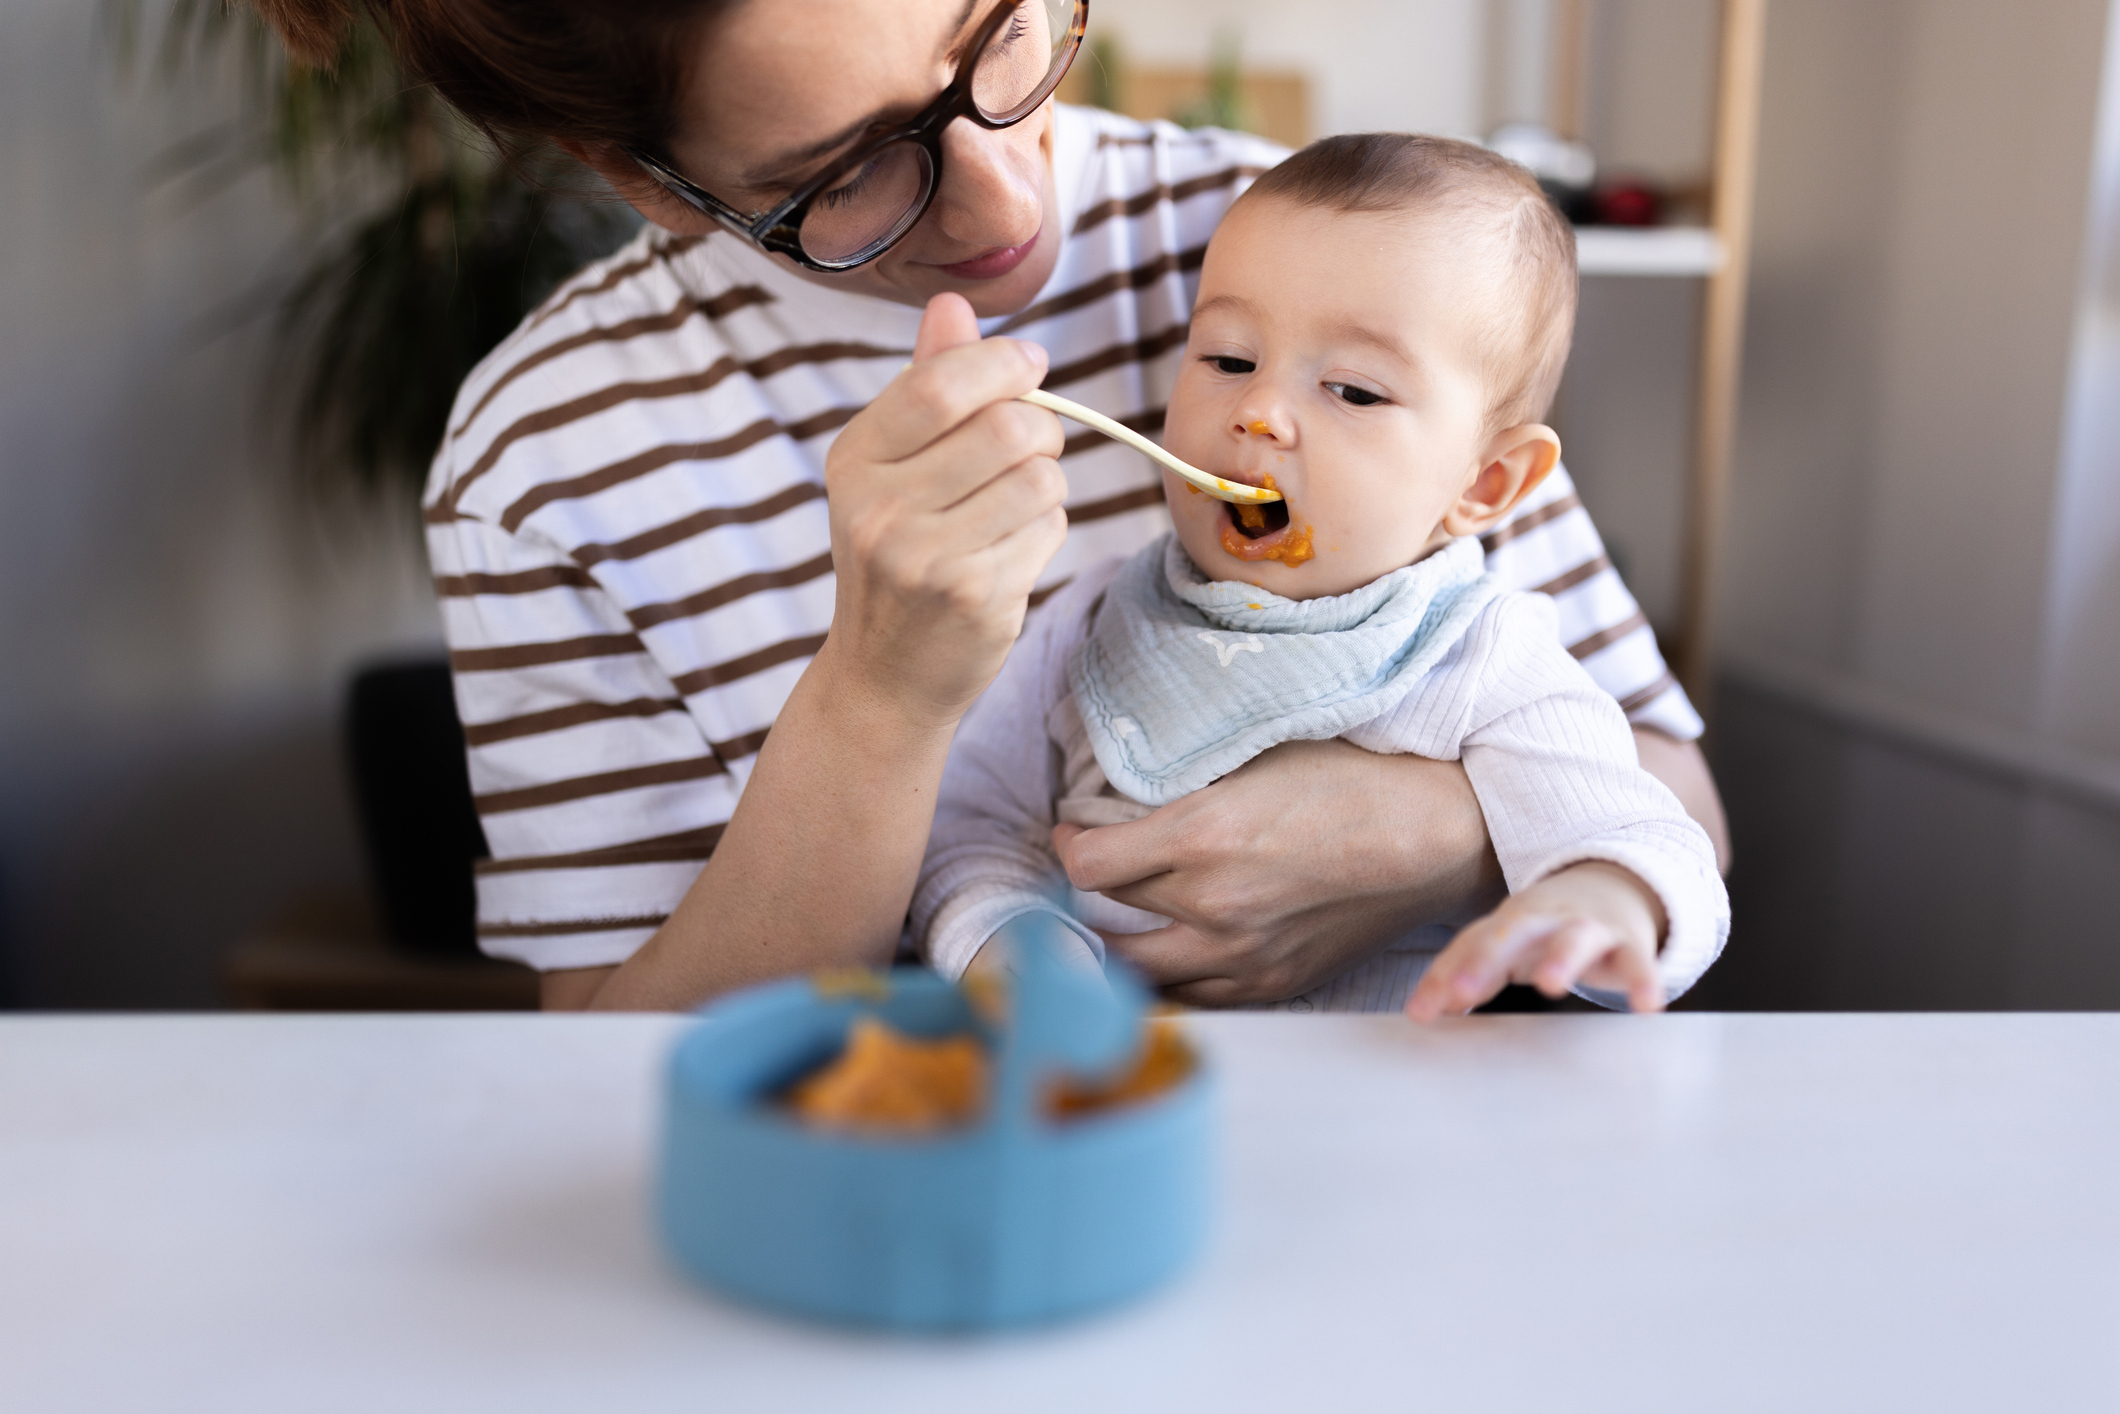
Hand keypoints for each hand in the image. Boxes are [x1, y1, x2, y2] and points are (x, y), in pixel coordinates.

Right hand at [820, 292, 1068, 726]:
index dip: (1002, 363)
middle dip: (1041, 426)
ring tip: (1014, 504)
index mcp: (854, 461)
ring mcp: (926, 559)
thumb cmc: (898, 552)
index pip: (941, 385)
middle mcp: (879, 509)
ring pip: (1040, 477)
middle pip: (1008, 427)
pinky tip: (1011, 549)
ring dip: (1046, 483)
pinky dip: (1046, 529)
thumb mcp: (890, 468)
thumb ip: (924, 384)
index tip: (1030, 364)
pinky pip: (1050, 529)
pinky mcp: (975, 597)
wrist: (884, 674)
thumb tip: (953, 304)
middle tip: (1032, 445)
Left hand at [1051, 739, 1502, 1005]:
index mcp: (1203, 835)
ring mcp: (1241, 953)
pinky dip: (1164, 977)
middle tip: (1091, 865)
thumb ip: (1185, 779)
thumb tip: (1122, 787)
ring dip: (1112, 943)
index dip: (1066, 843)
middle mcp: (1211, 902)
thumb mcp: (1257, 754)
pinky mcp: (1270, 982)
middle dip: (1087, 886)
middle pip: (1107, 909)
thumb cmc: (1350, 779)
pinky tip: (1161, 954)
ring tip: (1110, 919)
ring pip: (1137, 967)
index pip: (1086, 863)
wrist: (1434, 835)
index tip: (1071, 829)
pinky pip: (1189, 996)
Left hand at [1405, 860, 1666, 1018]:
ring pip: (1575, 938)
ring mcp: (1589, 927)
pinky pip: (1638, 962)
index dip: (1445, 976)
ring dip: (1560, 959)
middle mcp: (1546, 918)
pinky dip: (1643, 981)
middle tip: (1463, 992)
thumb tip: (1422, 1011)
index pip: (1471, 945)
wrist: (1612, 887)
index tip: (1422, 1013)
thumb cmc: (1543, 928)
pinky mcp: (1630, 944)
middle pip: (1513, 932)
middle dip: (1487, 960)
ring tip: (1550, 985)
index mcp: (1508, 920)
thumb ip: (1461, 973)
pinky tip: (1647, 1006)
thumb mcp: (1501, 946)